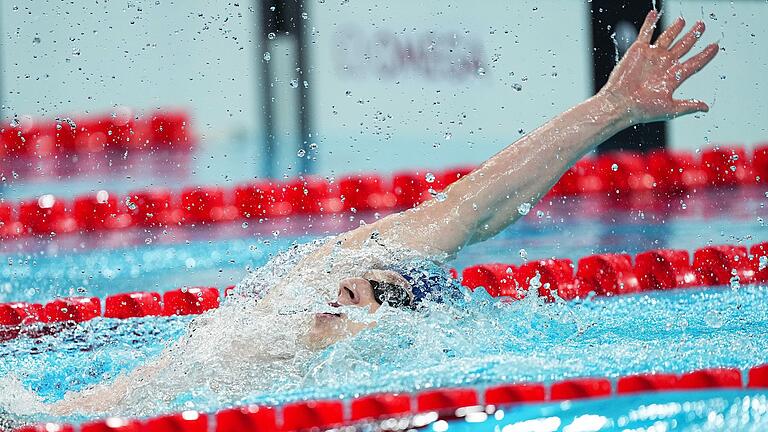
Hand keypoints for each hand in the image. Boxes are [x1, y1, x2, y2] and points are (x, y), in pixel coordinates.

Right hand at [599, 10, 718, 123]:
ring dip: (675, 29)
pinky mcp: (638, 51)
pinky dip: (649, 23)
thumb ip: (688, 105)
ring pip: (667, 38)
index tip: (715, 47)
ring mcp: (651, 56)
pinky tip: (654, 14)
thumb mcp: (670, 109)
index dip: (705, 55)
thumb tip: (706, 108)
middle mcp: (663, 65)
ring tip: (682, 20)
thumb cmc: (643, 110)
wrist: (621, 104)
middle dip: (693, 36)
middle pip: (683, 47)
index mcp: (672, 77)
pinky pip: (645, 33)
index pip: (694, 63)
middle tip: (701, 26)